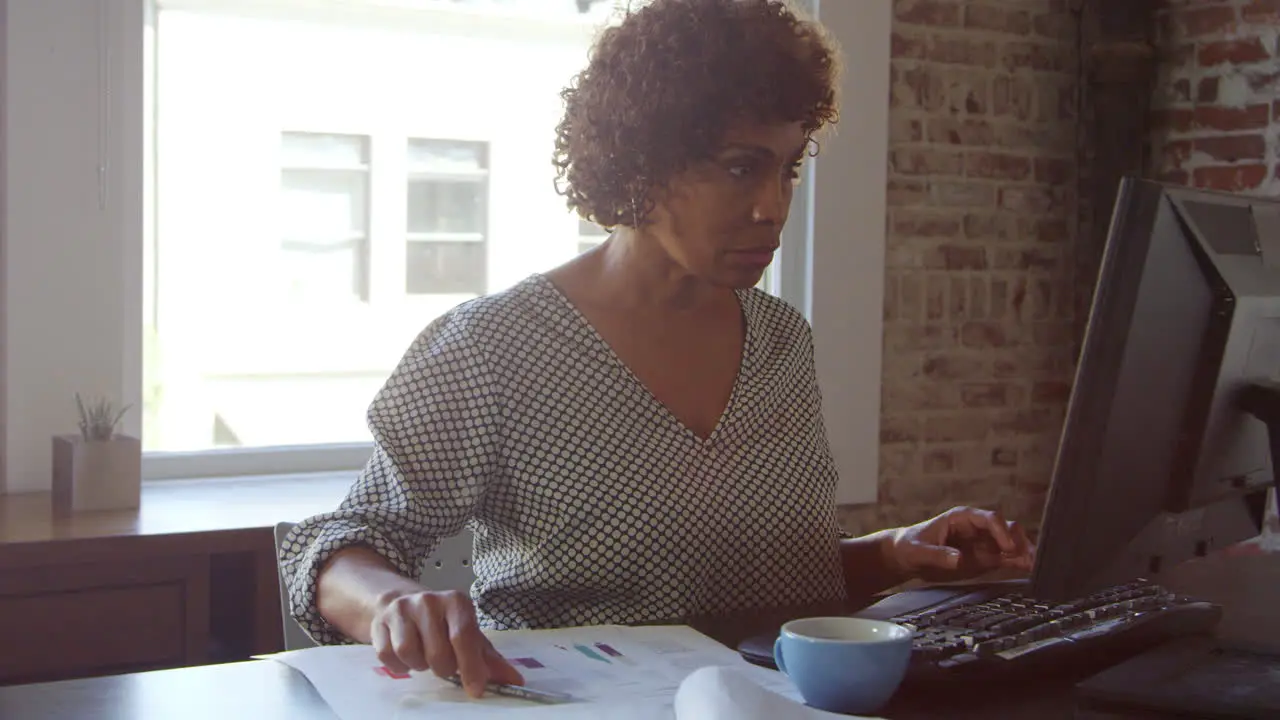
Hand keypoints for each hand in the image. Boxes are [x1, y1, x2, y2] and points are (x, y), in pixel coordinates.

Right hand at [370, 589, 523, 696]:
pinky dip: (399, 665)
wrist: (401, 603)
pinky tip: (407, 656)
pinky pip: (388, 656)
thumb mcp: (468, 634)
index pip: (464, 636)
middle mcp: (428, 601)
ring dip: (420, 665)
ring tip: (424, 655)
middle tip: (444, 662)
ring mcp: (401, 610)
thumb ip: (489, 658)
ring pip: (410, 654)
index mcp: (456, 601)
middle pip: (437, 652)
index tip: (476, 689)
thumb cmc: (442, 623)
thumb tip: (515, 680)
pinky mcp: (379, 622)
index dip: (471, 666)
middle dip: (444, 668)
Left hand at [882, 506, 1034, 583]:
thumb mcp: (919, 551)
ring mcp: (984, 543)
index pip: (990, 518)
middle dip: (1019, 541)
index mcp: (962, 518)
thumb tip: (959, 559)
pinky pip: (1008, 558)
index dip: (1001, 531)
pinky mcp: (986, 558)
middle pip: (1007, 528)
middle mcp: (978, 528)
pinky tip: (1031, 569)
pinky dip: (1020, 562)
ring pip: (1012, 543)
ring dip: (1024, 552)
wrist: (907, 557)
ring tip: (1035, 565)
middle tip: (1028, 558)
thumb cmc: (911, 546)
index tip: (1006, 547)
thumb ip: (938, 555)